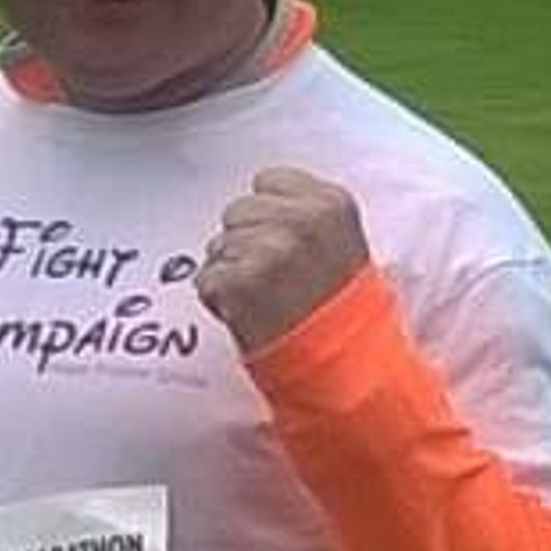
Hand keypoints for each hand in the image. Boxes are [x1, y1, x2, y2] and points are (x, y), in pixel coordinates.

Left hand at [196, 168, 371, 354]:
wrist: (344, 368)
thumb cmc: (340, 311)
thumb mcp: (341, 243)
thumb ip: (303, 212)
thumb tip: (259, 199)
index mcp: (330, 204)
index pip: (267, 181)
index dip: (267, 216)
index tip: (285, 246)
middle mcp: (301, 221)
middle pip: (236, 210)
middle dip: (245, 243)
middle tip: (274, 280)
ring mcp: (269, 251)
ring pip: (217, 246)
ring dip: (231, 274)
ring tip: (266, 300)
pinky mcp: (240, 283)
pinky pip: (206, 279)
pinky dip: (219, 302)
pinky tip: (251, 316)